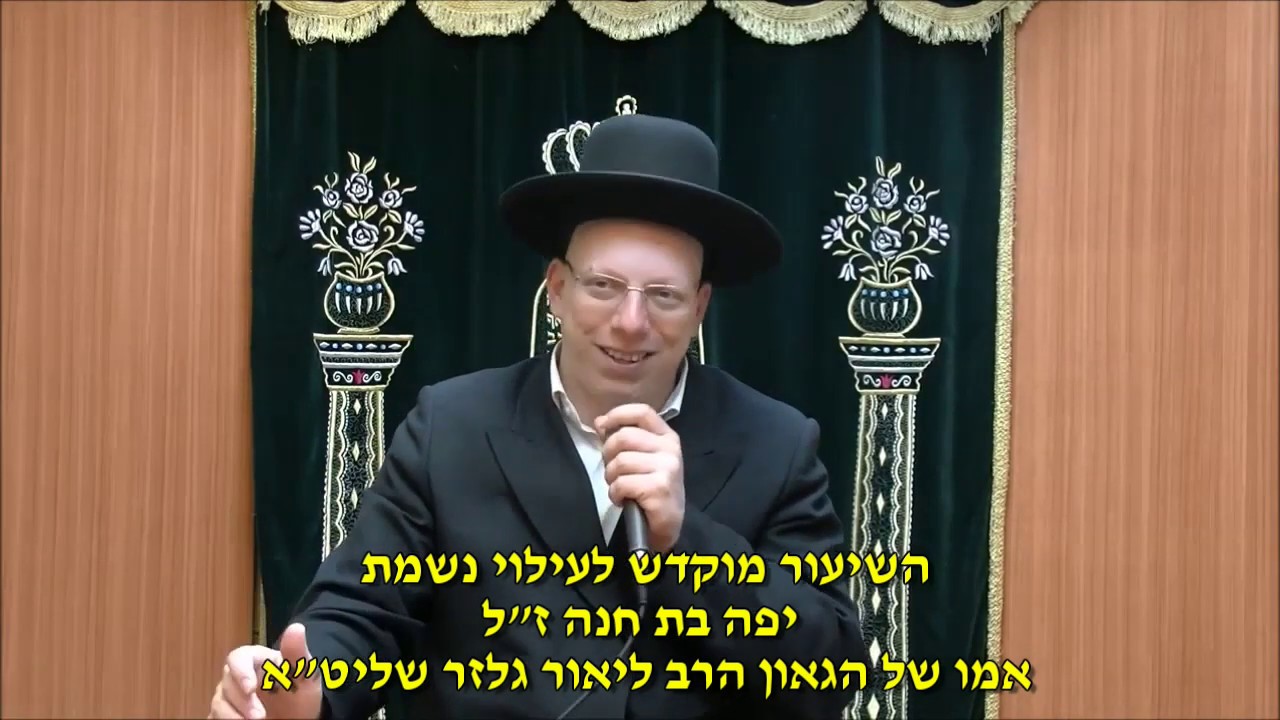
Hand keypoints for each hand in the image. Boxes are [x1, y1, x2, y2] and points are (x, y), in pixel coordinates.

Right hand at [209, 623, 321, 718]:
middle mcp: (237, 677)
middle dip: (243, 702)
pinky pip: (215, 718)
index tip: (251, 688)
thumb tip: (296, 628)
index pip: (237, 658)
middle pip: (227, 684)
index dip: (240, 672)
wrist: (298, 716)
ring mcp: (229, 698)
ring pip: (218, 704)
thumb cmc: (299, 692)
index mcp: (254, 660)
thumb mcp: (304, 674)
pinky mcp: (224, 715)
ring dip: (232, 716)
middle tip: (260, 716)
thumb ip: (297, 653)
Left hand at [596, 404, 684, 552]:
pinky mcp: (659, 488)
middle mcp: (670, 450)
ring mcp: (667, 468)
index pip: (642, 412)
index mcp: (667, 437)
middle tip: (613, 470)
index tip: (603, 425)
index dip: (618, 415)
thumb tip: (600, 422)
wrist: (669, 524)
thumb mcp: (642, 458)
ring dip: (611, 477)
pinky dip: (615, 494)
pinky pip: (622, 483)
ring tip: (619, 487)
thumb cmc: (652, 489)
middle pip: (624, 437)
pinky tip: (622, 499)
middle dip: (608, 454)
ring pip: (620, 461)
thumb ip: (624, 438)